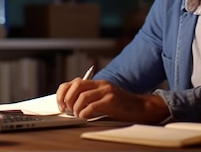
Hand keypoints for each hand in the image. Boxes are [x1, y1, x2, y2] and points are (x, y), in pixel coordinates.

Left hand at [55, 78, 169, 123]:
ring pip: (82, 96)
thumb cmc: (121, 105)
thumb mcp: (103, 98)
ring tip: (77, 115)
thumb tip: (70, 105)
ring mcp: (107, 91)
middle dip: (67, 99)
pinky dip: (84, 113)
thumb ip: (90, 98)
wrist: (140, 107)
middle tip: (67, 110)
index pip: (74, 82)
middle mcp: (101, 84)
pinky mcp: (112, 100)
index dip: (64, 92)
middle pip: (76, 86)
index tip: (61, 104)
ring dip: (76, 108)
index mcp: (97, 83)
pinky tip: (84, 117)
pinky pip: (92, 106)